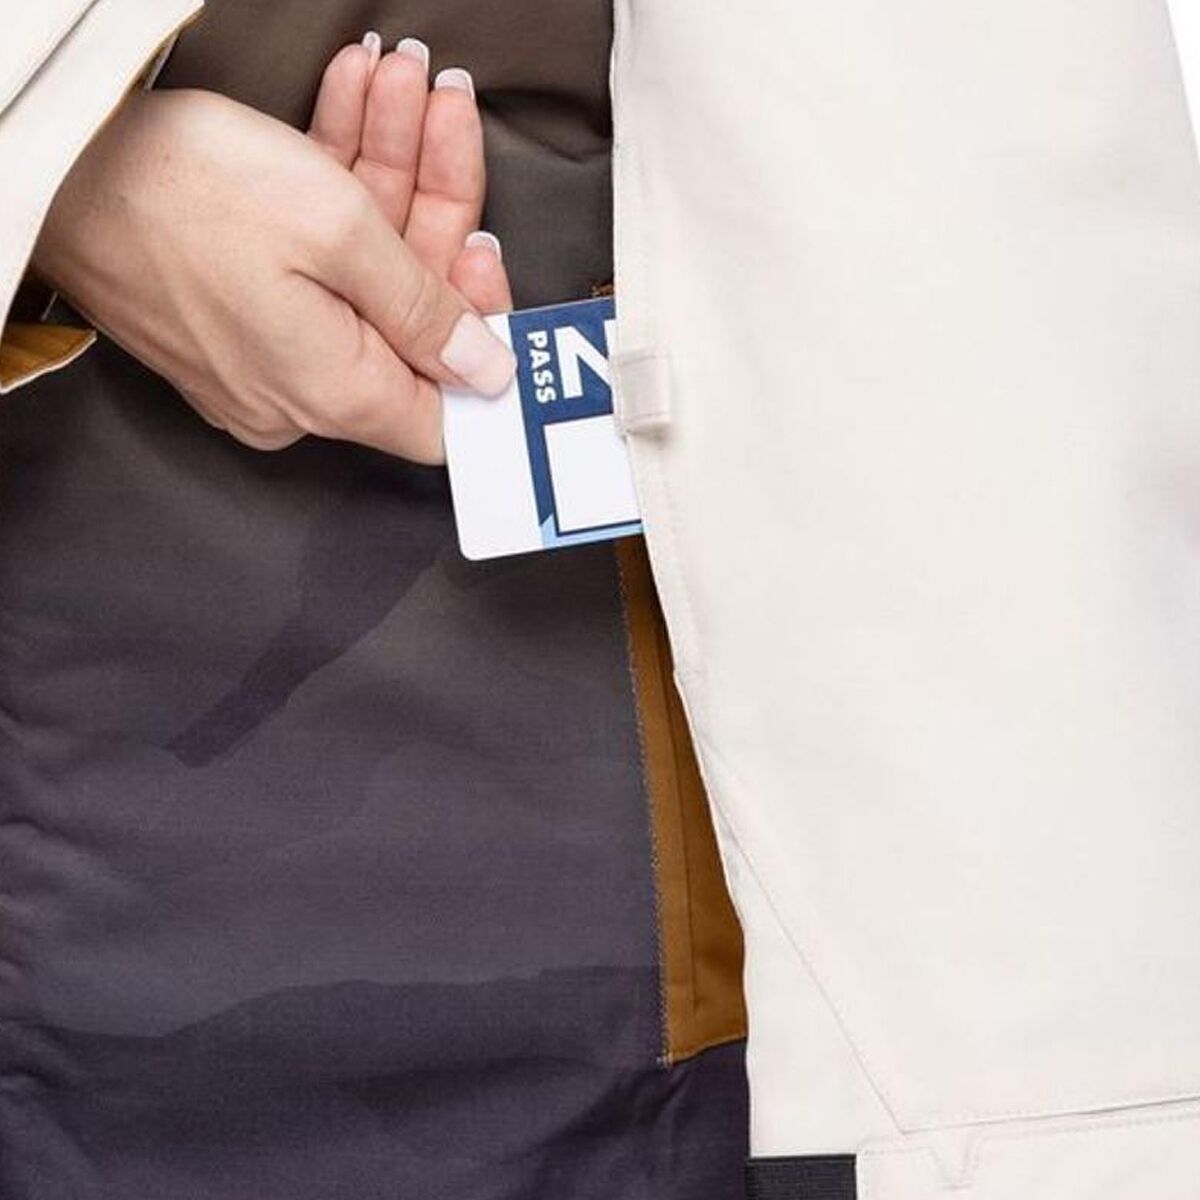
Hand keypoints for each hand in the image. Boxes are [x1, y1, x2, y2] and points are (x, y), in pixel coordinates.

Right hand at [31, 69, 513, 460]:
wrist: (56, 157)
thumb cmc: (185, 192)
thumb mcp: (337, 234)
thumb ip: (426, 309)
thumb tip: (487, 373)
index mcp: (336, 394)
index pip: (446, 411)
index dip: (482, 340)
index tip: (487, 257)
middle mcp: (303, 390)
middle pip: (406, 312)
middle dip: (435, 201)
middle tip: (446, 110)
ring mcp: (268, 350)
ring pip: (362, 266)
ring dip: (389, 167)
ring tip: (401, 77)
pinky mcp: (239, 309)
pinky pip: (312, 258)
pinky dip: (337, 183)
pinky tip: (353, 98)